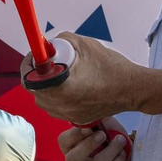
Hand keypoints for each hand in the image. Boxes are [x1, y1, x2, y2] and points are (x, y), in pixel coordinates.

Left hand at [25, 33, 139, 125]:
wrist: (133, 88)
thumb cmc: (111, 66)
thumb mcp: (84, 44)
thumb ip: (62, 40)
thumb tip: (47, 44)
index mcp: (61, 89)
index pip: (29, 81)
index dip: (28, 66)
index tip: (35, 56)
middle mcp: (62, 107)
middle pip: (35, 92)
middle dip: (36, 75)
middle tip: (45, 63)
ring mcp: (70, 116)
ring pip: (45, 102)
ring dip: (46, 87)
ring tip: (58, 73)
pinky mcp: (77, 120)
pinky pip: (58, 108)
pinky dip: (57, 97)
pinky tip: (70, 85)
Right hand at [58, 118, 130, 160]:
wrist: (129, 157)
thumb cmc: (113, 138)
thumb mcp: (105, 125)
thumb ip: (98, 118)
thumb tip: (95, 110)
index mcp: (70, 147)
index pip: (63, 142)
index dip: (74, 135)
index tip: (89, 128)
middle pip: (73, 159)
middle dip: (88, 146)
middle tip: (103, 135)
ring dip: (110, 152)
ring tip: (121, 142)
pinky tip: (122, 156)